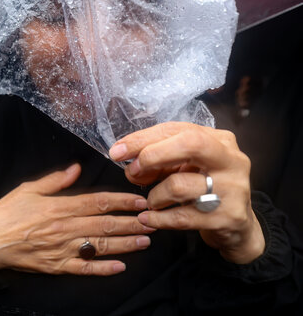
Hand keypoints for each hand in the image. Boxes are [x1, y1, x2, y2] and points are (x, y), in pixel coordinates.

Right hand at [0, 164, 154, 275]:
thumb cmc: (6, 212)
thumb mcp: (28, 188)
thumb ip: (55, 180)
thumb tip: (77, 167)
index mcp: (60, 207)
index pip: (98, 203)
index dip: (122, 201)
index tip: (140, 201)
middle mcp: (65, 228)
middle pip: (105, 225)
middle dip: (132, 223)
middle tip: (152, 221)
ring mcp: (63, 249)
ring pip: (100, 247)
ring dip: (125, 244)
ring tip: (145, 241)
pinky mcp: (57, 266)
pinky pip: (84, 269)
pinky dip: (103, 269)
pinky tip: (120, 267)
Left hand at [109, 122, 264, 263]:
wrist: (237, 227)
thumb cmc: (204, 189)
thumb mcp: (184, 167)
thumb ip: (158, 160)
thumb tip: (127, 162)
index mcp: (219, 140)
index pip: (176, 129)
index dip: (142, 138)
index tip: (117, 151)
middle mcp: (231, 159)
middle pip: (189, 144)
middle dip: (152, 155)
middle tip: (134, 172)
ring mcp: (233, 188)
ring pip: (179, 185)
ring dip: (154, 196)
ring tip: (152, 202)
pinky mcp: (228, 217)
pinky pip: (181, 216)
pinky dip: (158, 218)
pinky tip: (149, 218)